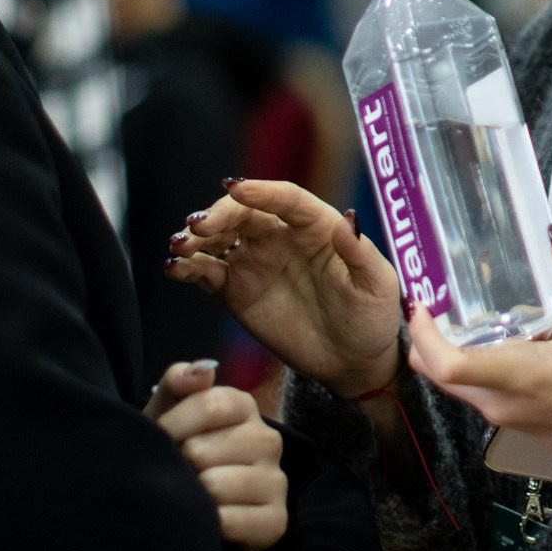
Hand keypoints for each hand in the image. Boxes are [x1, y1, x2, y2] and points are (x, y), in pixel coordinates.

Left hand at [147, 360, 288, 550]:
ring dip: (193, 496)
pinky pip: (231, 521)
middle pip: (203, 450)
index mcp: (244, 407)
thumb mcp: (167, 411)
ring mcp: (276, 481)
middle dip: (180, 465)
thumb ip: (178, 381)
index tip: (159, 439)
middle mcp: (268, 440)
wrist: (184, 502)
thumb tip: (203, 370)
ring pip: (214, 486)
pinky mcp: (276, 520)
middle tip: (180, 473)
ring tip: (192, 496)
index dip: (173, 425)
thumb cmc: (175, 450)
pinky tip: (208, 522)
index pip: (209, 404)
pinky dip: (209, 525)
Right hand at [166, 179, 403, 398]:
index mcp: (316, 226)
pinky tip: (175, 269)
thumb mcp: (376, 285)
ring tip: (179, 246)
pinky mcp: (235, 290)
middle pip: (243, 213)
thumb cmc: (371, 317)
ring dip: (195, 238)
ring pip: (218, 238)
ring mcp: (255, 262)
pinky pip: (207, 272)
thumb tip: (347, 221)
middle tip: (197, 227)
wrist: (352, 361)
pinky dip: (188, 268)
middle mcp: (281, 236)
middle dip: (218, 215)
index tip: (235, 189)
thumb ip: (360, 254)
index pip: (286, 198)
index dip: (261, 191)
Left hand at [407, 240, 551, 468]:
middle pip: (435, 370)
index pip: (447, 365)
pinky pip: (470, 385)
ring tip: (462, 300)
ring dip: (446, 343)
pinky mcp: (506, 414)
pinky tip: (493, 327)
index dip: (423, 333)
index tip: (419, 299)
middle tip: (435, 287)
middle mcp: (497, 399)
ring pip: (451, 379)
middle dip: (426, 331)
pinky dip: (466, 357)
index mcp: (516, 376)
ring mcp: (498, 411)